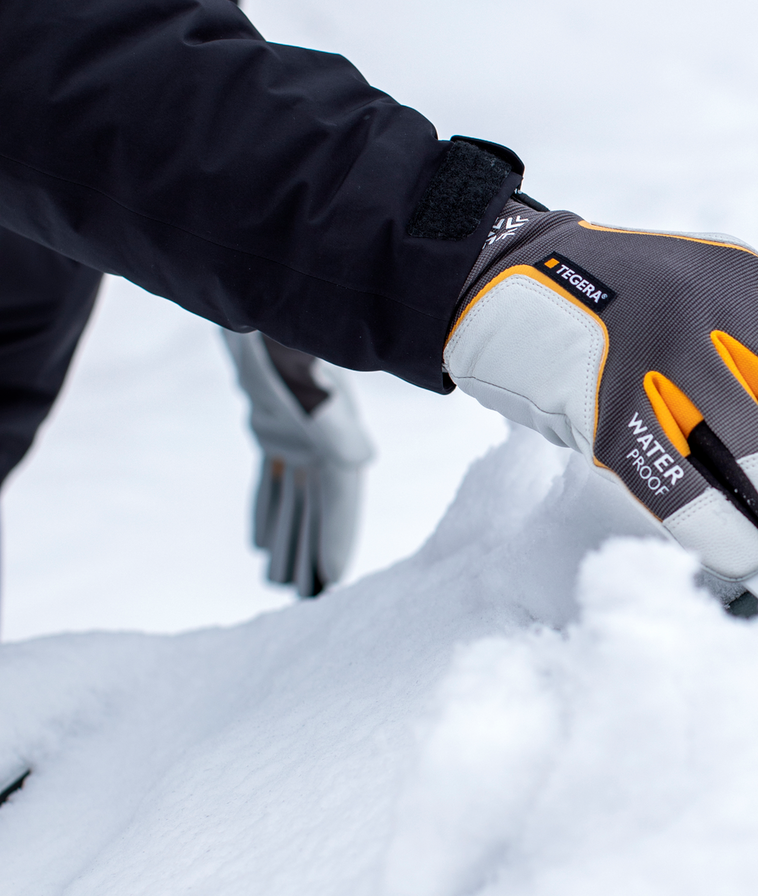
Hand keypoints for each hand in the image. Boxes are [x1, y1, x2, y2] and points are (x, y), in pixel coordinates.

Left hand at [223, 331, 374, 595]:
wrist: (269, 294)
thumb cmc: (288, 332)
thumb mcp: (309, 367)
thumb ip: (327, 409)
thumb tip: (357, 458)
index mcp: (334, 431)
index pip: (339, 496)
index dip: (336, 537)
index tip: (333, 581)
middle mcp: (320, 439)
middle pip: (316, 508)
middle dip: (314, 553)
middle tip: (309, 601)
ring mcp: (296, 437)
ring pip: (294, 501)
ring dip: (292, 540)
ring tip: (288, 586)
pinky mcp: (271, 430)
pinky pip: (272, 484)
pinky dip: (270, 514)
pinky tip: (262, 545)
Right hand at [443, 203, 757, 579]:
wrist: (515, 276)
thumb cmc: (637, 303)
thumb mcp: (715, 291)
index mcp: (754, 280)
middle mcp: (715, 308)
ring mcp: (660, 354)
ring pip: (751, 442)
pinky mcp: (604, 406)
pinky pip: (669, 476)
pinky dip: (713, 523)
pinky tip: (750, 561)